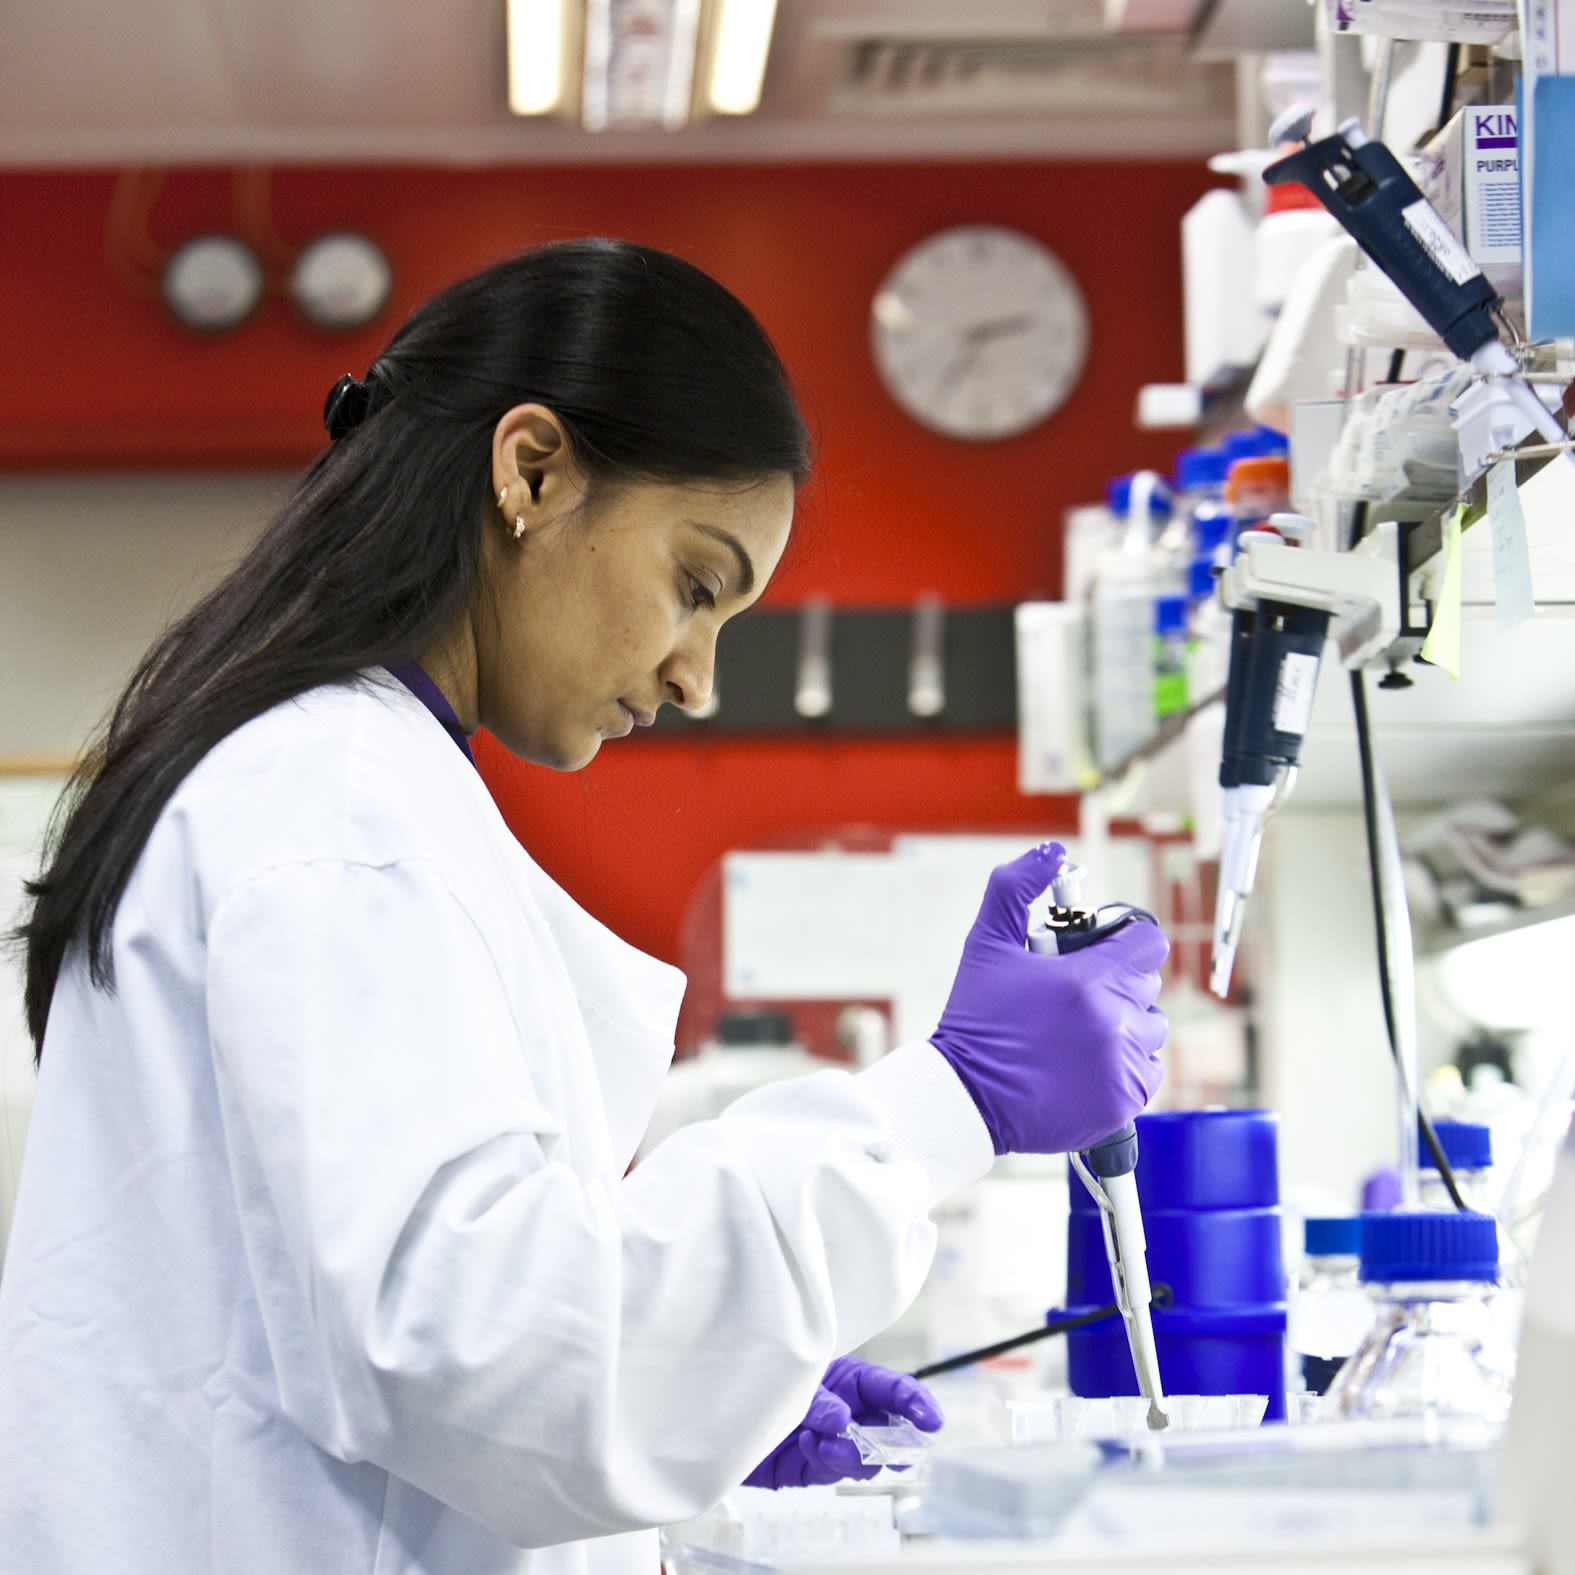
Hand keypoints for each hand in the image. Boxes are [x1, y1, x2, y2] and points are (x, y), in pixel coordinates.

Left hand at [742, 1359, 942, 1489]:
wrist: (718, 1411)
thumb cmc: (759, 1374)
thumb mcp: (794, 1376)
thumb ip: (818, 1398)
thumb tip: (840, 1421)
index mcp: (851, 1379)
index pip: (893, 1389)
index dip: (916, 1403)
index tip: (931, 1419)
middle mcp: (848, 1410)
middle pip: (888, 1431)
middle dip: (895, 1443)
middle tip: (891, 1450)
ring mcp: (833, 1440)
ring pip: (865, 1458)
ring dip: (852, 1454)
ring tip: (825, 1442)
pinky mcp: (812, 1466)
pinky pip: (832, 1468)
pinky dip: (824, 1458)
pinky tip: (806, 1443)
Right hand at [930, 842, 1168, 1155]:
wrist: (967, 1097)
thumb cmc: (976, 1021)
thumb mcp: (985, 944)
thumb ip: (1014, 888)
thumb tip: (1051, 853)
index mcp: (1086, 980)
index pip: (1147, 943)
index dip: (1126, 941)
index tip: (1104, 951)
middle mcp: (1113, 1022)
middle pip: (1147, 985)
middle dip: (1117, 983)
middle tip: (1075, 994)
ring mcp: (1121, 1065)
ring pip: (1152, 1029)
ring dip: (1126, 1025)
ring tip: (1081, 1031)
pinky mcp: (1123, 1101)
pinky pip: (1148, 1071)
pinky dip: (1124, 1065)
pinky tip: (1084, 1063)